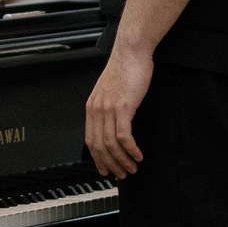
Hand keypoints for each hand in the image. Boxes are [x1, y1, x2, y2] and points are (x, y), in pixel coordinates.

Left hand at [84, 40, 153, 178]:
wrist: (131, 51)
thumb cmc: (125, 69)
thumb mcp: (110, 90)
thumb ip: (107, 107)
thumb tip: (112, 124)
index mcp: (92, 107)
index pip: (90, 140)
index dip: (97, 158)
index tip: (105, 169)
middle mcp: (97, 109)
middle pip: (99, 146)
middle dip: (110, 164)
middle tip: (122, 175)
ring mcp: (108, 108)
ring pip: (111, 144)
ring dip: (122, 160)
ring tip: (132, 168)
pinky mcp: (123, 107)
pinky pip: (124, 136)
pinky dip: (131, 150)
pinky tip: (138, 156)